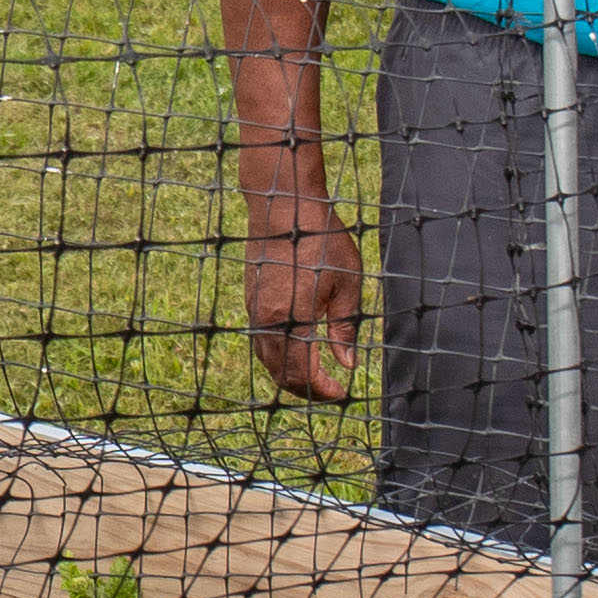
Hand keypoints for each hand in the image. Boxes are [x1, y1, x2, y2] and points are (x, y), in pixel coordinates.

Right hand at [242, 183, 364, 402]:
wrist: (283, 204)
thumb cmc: (320, 240)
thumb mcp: (346, 283)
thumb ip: (344, 327)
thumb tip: (347, 363)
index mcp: (292, 320)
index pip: (302, 374)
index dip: (322, 391)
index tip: (342, 392)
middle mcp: (267, 321)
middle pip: (280, 374)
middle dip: (305, 389)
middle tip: (330, 389)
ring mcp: (254, 311)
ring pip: (267, 360)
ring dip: (289, 374)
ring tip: (314, 375)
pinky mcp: (250, 300)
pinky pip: (261, 341)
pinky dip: (278, 355)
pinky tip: (297, 349)